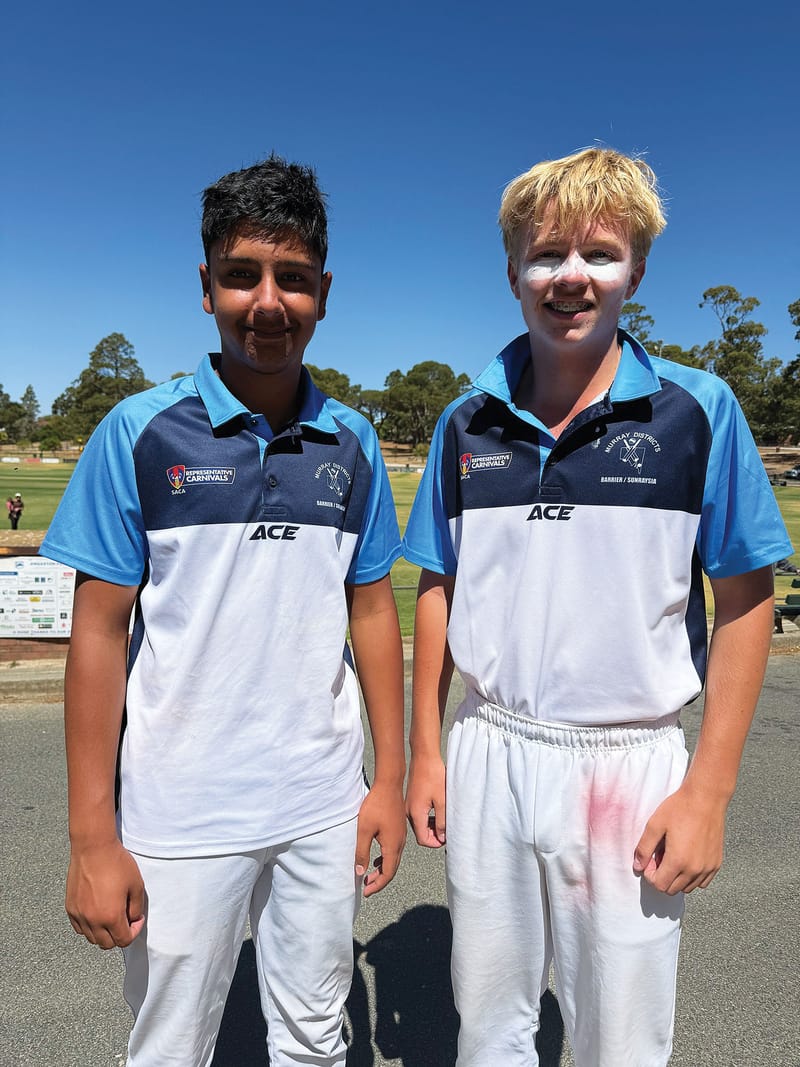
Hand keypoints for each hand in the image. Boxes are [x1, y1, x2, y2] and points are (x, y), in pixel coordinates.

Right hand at [66, 839, 145, 947]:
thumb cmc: (116, 863)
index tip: (137, 919)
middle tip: (125, 919)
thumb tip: (133, 920)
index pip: (123, 940)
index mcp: (111, 916)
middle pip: (106, 944)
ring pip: (91, 938)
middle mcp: (92, 920)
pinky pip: (79, 928)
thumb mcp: (136, 885)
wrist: (93, 848)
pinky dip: (89, 927)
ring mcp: (79, 915)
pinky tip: (97, 912)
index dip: (134, 932)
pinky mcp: (70, 908)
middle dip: (119, 935)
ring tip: (111, 915)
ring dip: (103, 933)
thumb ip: (136, 908)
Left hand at [355, 782, 405, 896]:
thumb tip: (360, 872)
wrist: (389, 785)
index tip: (366, 892)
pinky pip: (394, 851)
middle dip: (379, 881)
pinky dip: (385, 859)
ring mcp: (401, 836)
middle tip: (366, 887)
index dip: (377, 885)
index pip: (387, 873)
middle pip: (392, 869)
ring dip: (382, 870)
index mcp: (393, 846)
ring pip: (393, 860)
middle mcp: (400, 843)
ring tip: (369, 875)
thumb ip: (362, 852)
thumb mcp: (364, 830)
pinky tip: (376, 858)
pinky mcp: (399, 829)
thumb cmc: (376, 805)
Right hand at [405, 754, 445, 847]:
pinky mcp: (410, 799)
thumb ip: (442, 821)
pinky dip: (427, 817)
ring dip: (431, 826)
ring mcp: (408, 805)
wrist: (423, 757)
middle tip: (446, 829)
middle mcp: (409, 811)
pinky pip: (418, 815)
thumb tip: (442, 836)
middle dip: (434, 835)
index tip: (445, 838)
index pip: (423, 839)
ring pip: (419, 824)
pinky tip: (436, 810)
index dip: (435, 842)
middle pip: (420, 833)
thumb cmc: (433, 775)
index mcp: (416, 813)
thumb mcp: (442, 800)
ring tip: (443, 819)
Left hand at [633, 783, 726, 894]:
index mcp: (678, 861)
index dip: (650, 874)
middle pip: (672, 889)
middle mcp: (695, 869)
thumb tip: (637, 866)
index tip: (651, 859)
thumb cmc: (680, 808)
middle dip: (662, 876)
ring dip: (677, 877)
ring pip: (687, 887)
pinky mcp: (716, 863)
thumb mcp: (655, 825)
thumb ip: (644, 848)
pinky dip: (692, 876)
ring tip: (674, 855)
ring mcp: (708, 868)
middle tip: (661, 856)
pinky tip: (687, 858)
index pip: (659, 885)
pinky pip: (702, 882)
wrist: (706, 798)